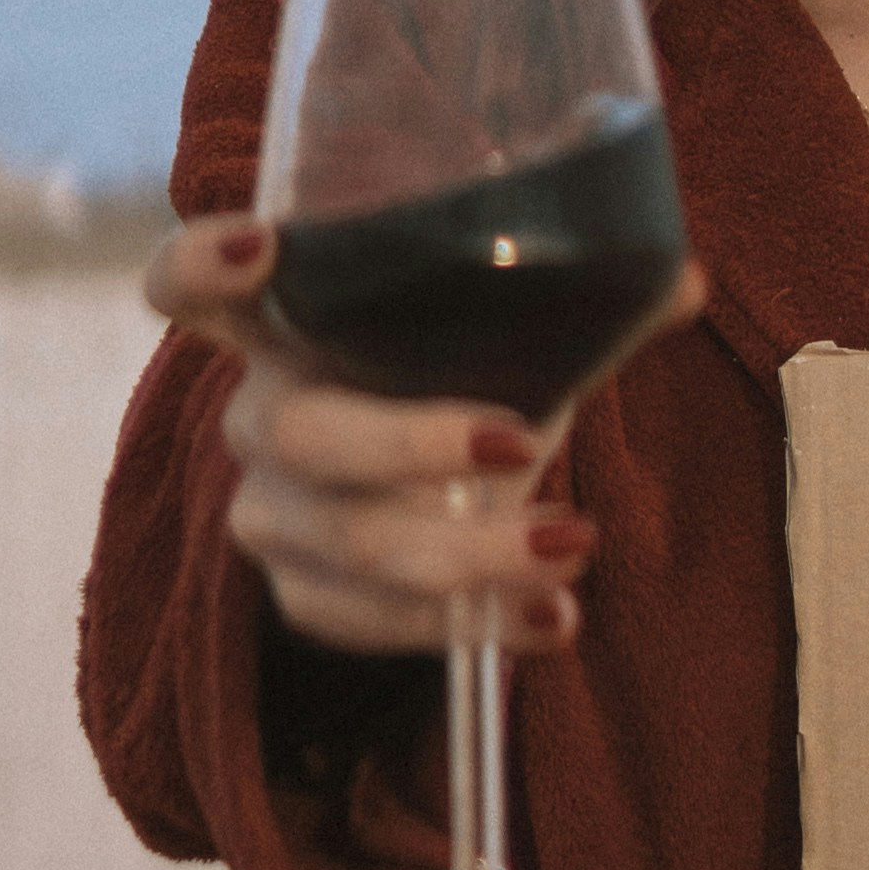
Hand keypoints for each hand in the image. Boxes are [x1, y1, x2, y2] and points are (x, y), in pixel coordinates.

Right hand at [142, 213, 697, 656]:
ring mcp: (272, 514)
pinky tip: (553, 621)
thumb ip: (582, 303)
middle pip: (301, 430)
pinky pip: (373, 624)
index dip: (198, 264)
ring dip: (467, 553)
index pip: (186, 284)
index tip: (258, 244)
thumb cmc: (459, 378)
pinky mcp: (304, 595)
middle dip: (414, 442)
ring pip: (348, 542)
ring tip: (573, 544)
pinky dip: (471, 625)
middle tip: (523, 444)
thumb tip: (682, 279)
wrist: (436, 489)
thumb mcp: (509, 332)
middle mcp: (260, 414)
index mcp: (286, 321)